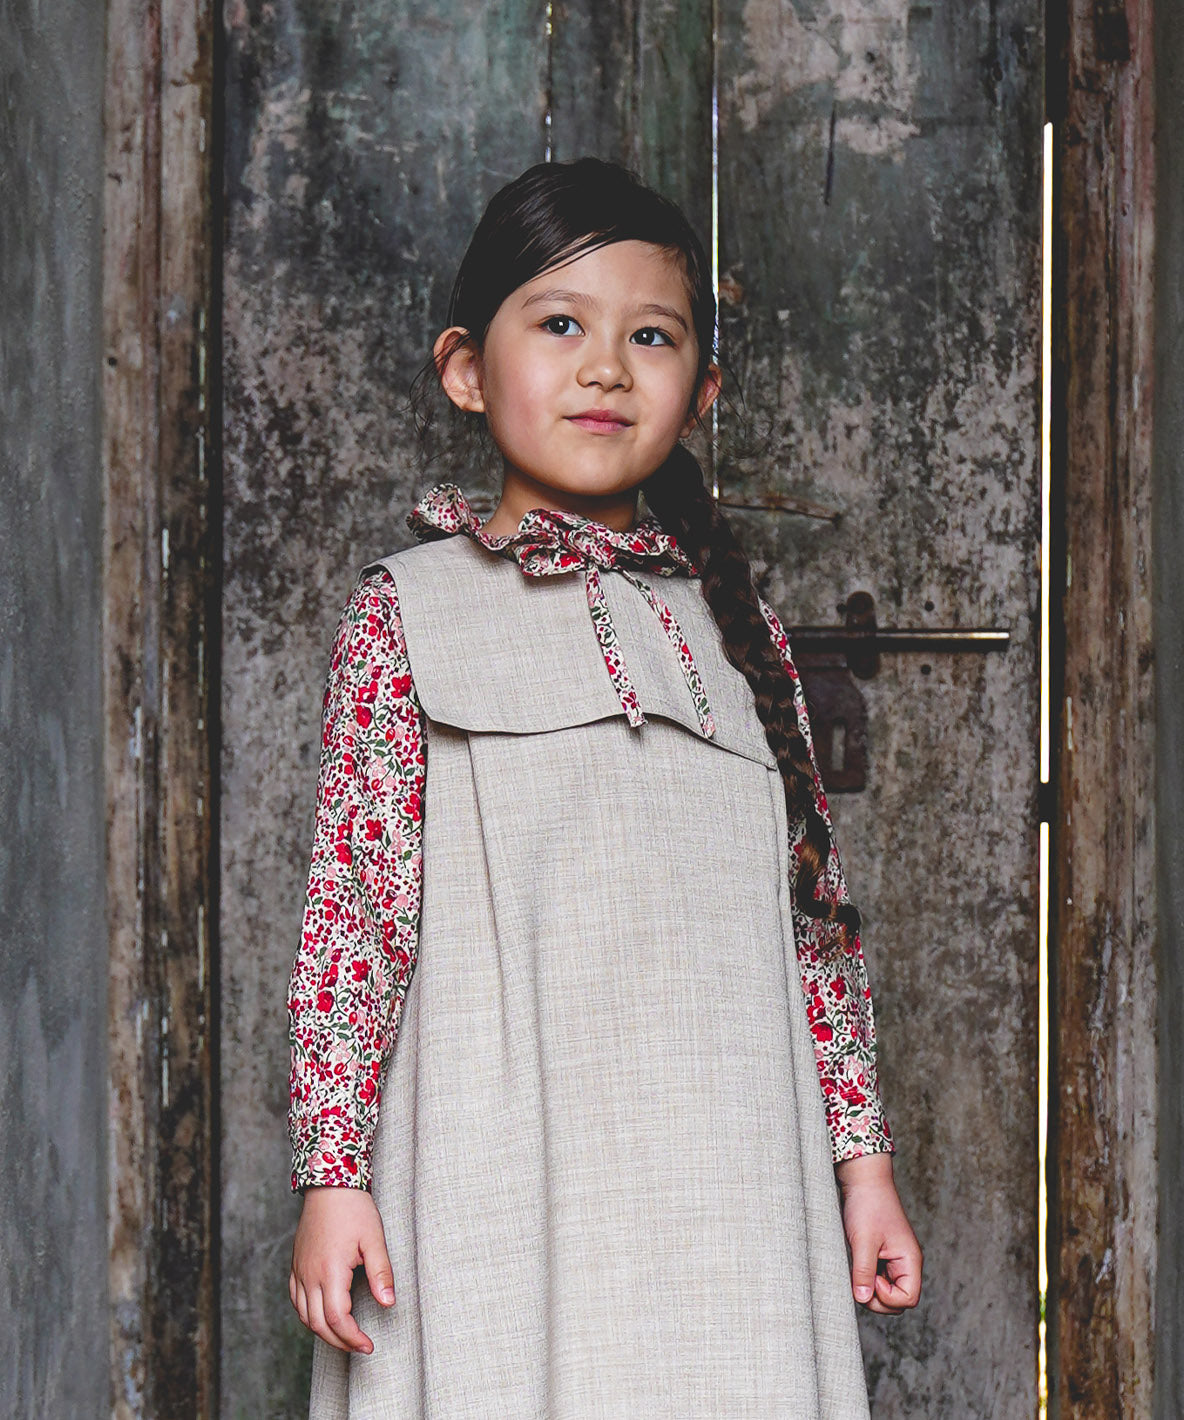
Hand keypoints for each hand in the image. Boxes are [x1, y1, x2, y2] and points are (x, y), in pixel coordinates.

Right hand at [289, 1185, 395, 1352]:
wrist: (329, 1185)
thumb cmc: (354, 1208)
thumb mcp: (374, 1238)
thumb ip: (382, 1272)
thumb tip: (389, 1303)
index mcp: (330, 1271)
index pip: (338, 1319)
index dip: (352, 1338)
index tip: (368, 1345)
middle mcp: (310, 1275)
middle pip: (318, 1324)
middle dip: (339, 1341)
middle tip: (359, 1346)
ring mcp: (300, 1270)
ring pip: (304, 1315)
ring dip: (323, 1331)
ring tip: (344, 1335)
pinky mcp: (296, 1264)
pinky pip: (296, 1299)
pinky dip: (307, 1315)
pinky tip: (321, 1315)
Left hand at [834, 1153, 922, 1315]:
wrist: (862, 1179)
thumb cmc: (867, 1204)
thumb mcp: (864, 1241)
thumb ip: (864, 1272)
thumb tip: (862, 1298)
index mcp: (910, 1260)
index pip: (908, 1298)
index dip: (888, 1297)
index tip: (871, 1277)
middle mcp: (905, 1263)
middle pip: (898, 1301)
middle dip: (878, 1298)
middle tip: (859, 1279)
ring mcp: (894, 1260)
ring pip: (886, 1291)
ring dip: (870, 1288)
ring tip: (856, 1269)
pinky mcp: (881, 1255)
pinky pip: (877, 1278)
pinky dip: (866, 1278)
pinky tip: (856, 1264)